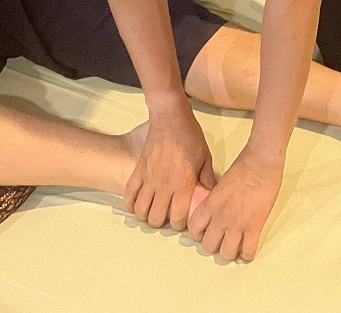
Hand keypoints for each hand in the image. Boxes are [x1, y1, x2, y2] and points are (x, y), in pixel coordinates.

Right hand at [124, 101, 215, 230]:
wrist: (170, 117)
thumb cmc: (190, 136)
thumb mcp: (205, 157)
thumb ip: (207, 178)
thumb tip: (211, 194)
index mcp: (183, 184)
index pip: (177, 218)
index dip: (179, 224)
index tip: (181, 220)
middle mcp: (164, 186)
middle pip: (155, 219)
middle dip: (161, 222)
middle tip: (166, 215)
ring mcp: (149, 178)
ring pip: (141, 210)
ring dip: (146, 214)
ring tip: (152, 210)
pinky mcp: (138, 170)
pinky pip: (129, 193)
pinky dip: (131, 203)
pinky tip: (136, 203)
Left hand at [188, 146, 283, 261]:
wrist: (261, 163)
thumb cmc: (243, 166)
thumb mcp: (220, 184)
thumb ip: (215, 200)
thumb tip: (215, 211)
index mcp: (210, 204)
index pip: (195, 228)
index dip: (199, 233)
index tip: (205, 232)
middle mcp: (220, 217)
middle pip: (208, 246)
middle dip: (214, 245)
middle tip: (221, 240)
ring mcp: (237, 224)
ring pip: (226, 254)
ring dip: (230, 252)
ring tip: (235, 246)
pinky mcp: (254, 227)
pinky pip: (248, 252)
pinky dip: (247, 254)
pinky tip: (248, 248)